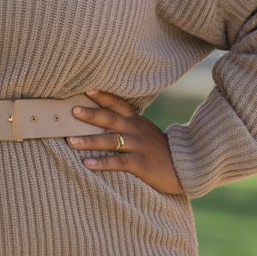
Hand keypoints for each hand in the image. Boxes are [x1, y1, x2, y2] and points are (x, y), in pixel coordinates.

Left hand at [67, 90, 183, 195]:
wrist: (186, 166)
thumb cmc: (160, 150)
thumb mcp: (145, 132)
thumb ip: (128, 125)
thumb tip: (103, 120)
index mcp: (136, 121)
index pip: (118, 104)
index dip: (103, 96)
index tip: (86, 88)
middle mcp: (136, 131)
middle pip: (111, 119)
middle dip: (91, 115)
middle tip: (73, 111)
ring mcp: (138, 146)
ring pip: (111, 141)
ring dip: (89, 141)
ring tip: (71, 141)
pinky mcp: (141, 164)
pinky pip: (119, 162)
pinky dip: (102, 163)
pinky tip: (87, 164)